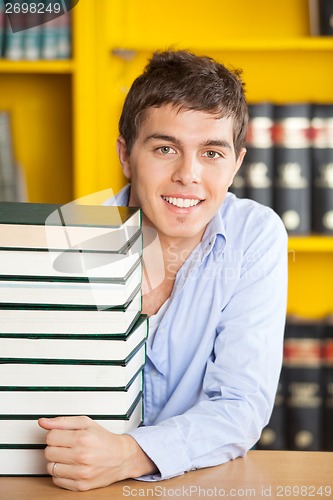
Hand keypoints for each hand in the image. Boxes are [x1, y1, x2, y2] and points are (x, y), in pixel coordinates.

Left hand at [38, 416, 156, 490]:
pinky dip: (61, 474)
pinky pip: (57, 481)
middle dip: (55, 448)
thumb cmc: (104, 439)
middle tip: (66, 446)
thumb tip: (43, 422)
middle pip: (48, 453)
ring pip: (51, 468)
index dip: (55, 435)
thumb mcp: (86, 423)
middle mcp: (81, 456)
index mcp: (82, 438)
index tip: (62, 436)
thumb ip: (63, 422)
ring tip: (69, 457)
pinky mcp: (81, 486)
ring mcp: (81, 473)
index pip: (50, 437)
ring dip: (57, 462)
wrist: (122, 457)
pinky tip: (71, 467)